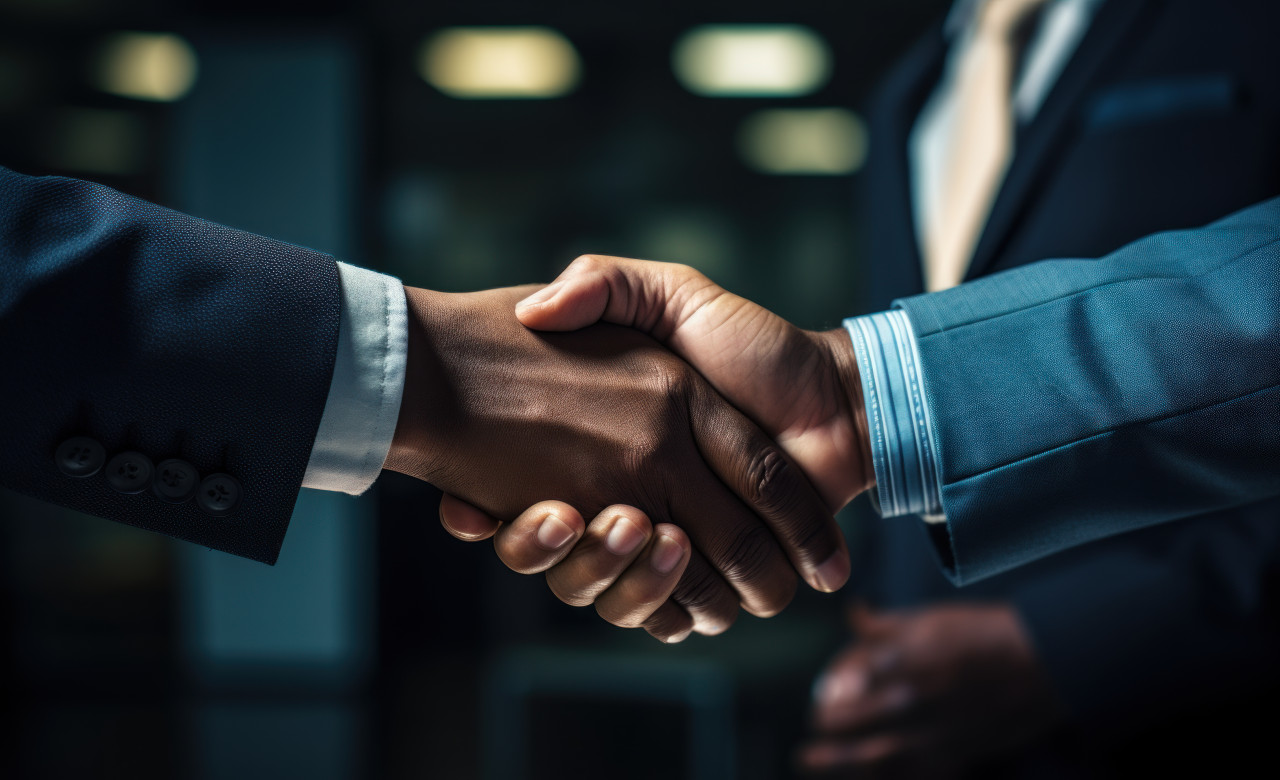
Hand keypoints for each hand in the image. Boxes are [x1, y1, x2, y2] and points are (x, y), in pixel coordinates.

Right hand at [384, 284, 848, 638]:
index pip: (523, 494)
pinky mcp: (706, 578)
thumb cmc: (753, 344)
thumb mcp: (670, 293)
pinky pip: (662, 617)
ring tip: (642, 529)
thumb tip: (534, 309)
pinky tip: (671, 559)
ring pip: (605, 592)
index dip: (488, 512)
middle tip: (567, 516)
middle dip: (550, 548)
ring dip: (610, 574)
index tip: (468, 510)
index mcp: (604, 446)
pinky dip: (658, 607)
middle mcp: (625, 500)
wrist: (833, 401)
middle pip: (558, 557)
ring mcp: (664, 545)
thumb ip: (606, 284)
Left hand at [799, 605, 1060, 777]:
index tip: (823, 695)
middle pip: (853, 725)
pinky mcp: (956, 752)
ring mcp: (934, 733)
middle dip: (828, 729)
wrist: (1046, 663)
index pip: (848, 686)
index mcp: (901, 664)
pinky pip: (911, 772)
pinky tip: (868, 774)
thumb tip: (854, 615)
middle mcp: (911, 703)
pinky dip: (885, 774)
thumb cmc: (986, 632)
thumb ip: (886, 626)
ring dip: (837, 761)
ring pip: (873, 757)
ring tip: (808, 759)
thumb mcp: (930, 618)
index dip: (832, 692)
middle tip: (812, 730)